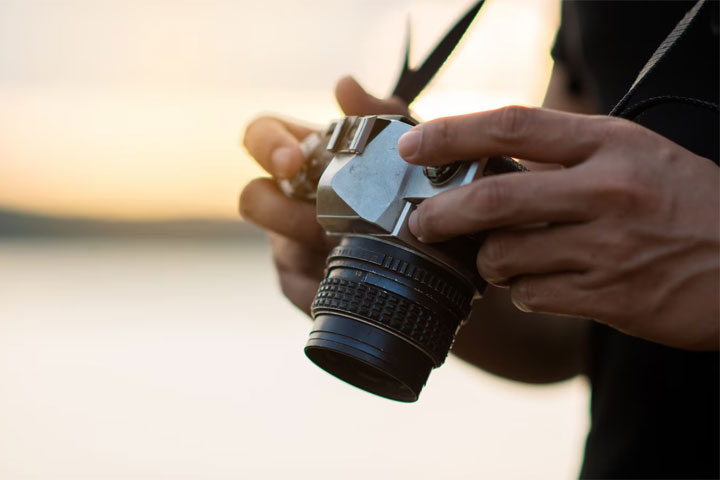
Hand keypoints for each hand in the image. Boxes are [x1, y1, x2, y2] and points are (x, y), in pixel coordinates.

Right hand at [240, 76, 408, 314]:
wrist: (442, 255)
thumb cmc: (412, 191)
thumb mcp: (406, 152)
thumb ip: (379, 116)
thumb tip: (343, 84)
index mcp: (308, 156)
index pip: (262, 136)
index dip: (267, 145)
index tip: (292, 161)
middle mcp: (291, 197)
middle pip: (253, 197)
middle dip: (279, 209)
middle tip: (318, 219)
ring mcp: (292, 242)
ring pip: (278, 246)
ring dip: (311, 250)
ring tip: (347, 248)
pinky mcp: (301, 283)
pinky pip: (301, 288)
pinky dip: (326, 287)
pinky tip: (355, 284)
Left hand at [398, 106, 718, 349]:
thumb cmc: (684, 200)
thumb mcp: (633, 155)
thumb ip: (564, 155)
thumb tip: (485, 161)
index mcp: (609, 144)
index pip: (513, 126)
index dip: (452, 133)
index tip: (411, 144)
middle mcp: (606, 191)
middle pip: (493, 199)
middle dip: (441, 214)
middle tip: (420, 222)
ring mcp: (609, 248)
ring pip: (506, 257)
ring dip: (488, 261)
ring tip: (502, 257)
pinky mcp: (613, 298)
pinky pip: (534, 296)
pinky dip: (522, 292)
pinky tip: (541, 284)